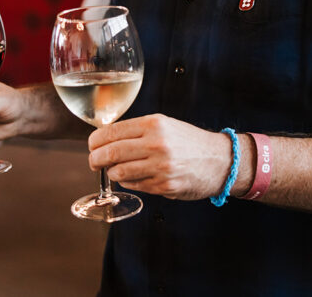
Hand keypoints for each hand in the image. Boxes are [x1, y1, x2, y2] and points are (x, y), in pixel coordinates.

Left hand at [87, 114, 233, 200]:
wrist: (220, 160)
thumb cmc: (188, 141)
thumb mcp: (164, 125)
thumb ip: (137, 130)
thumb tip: (105, 139)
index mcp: (153, 124)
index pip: (111, 132)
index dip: (95, 141)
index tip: (91, 146)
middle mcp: (156, 144)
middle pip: (110, 153)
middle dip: (95, 159)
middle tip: (93, 162)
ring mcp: (160, 167)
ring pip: (119, 173)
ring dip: (112, 173)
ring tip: (115, 170)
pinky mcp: (164, 186)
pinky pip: (134, 186)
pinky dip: (128, 183)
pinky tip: (134, 177)